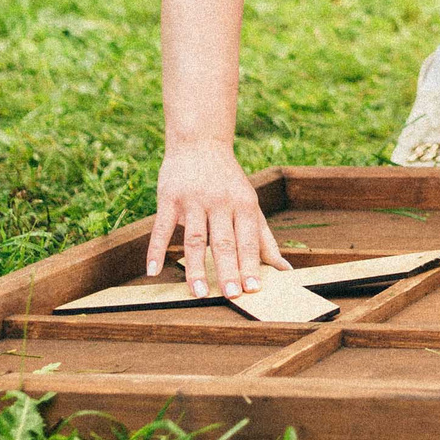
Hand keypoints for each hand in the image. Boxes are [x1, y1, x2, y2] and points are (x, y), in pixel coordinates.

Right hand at [145, 139, 292, 299]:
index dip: (251, 264)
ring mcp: (194, 200)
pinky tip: (153, 270)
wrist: (200, 143)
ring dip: (195, 266)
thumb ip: (265, 239)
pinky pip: (161, 227)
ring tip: (197, 292)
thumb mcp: (250, 205)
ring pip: (195, 237)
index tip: (254, 289)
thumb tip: (285, 270)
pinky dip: (156, 249)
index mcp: (244, 204)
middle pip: (224, 241)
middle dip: (228, 269)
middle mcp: (220, 202)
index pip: (249, 240)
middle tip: (231, 295)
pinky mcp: (169, 198)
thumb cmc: (229, 182)